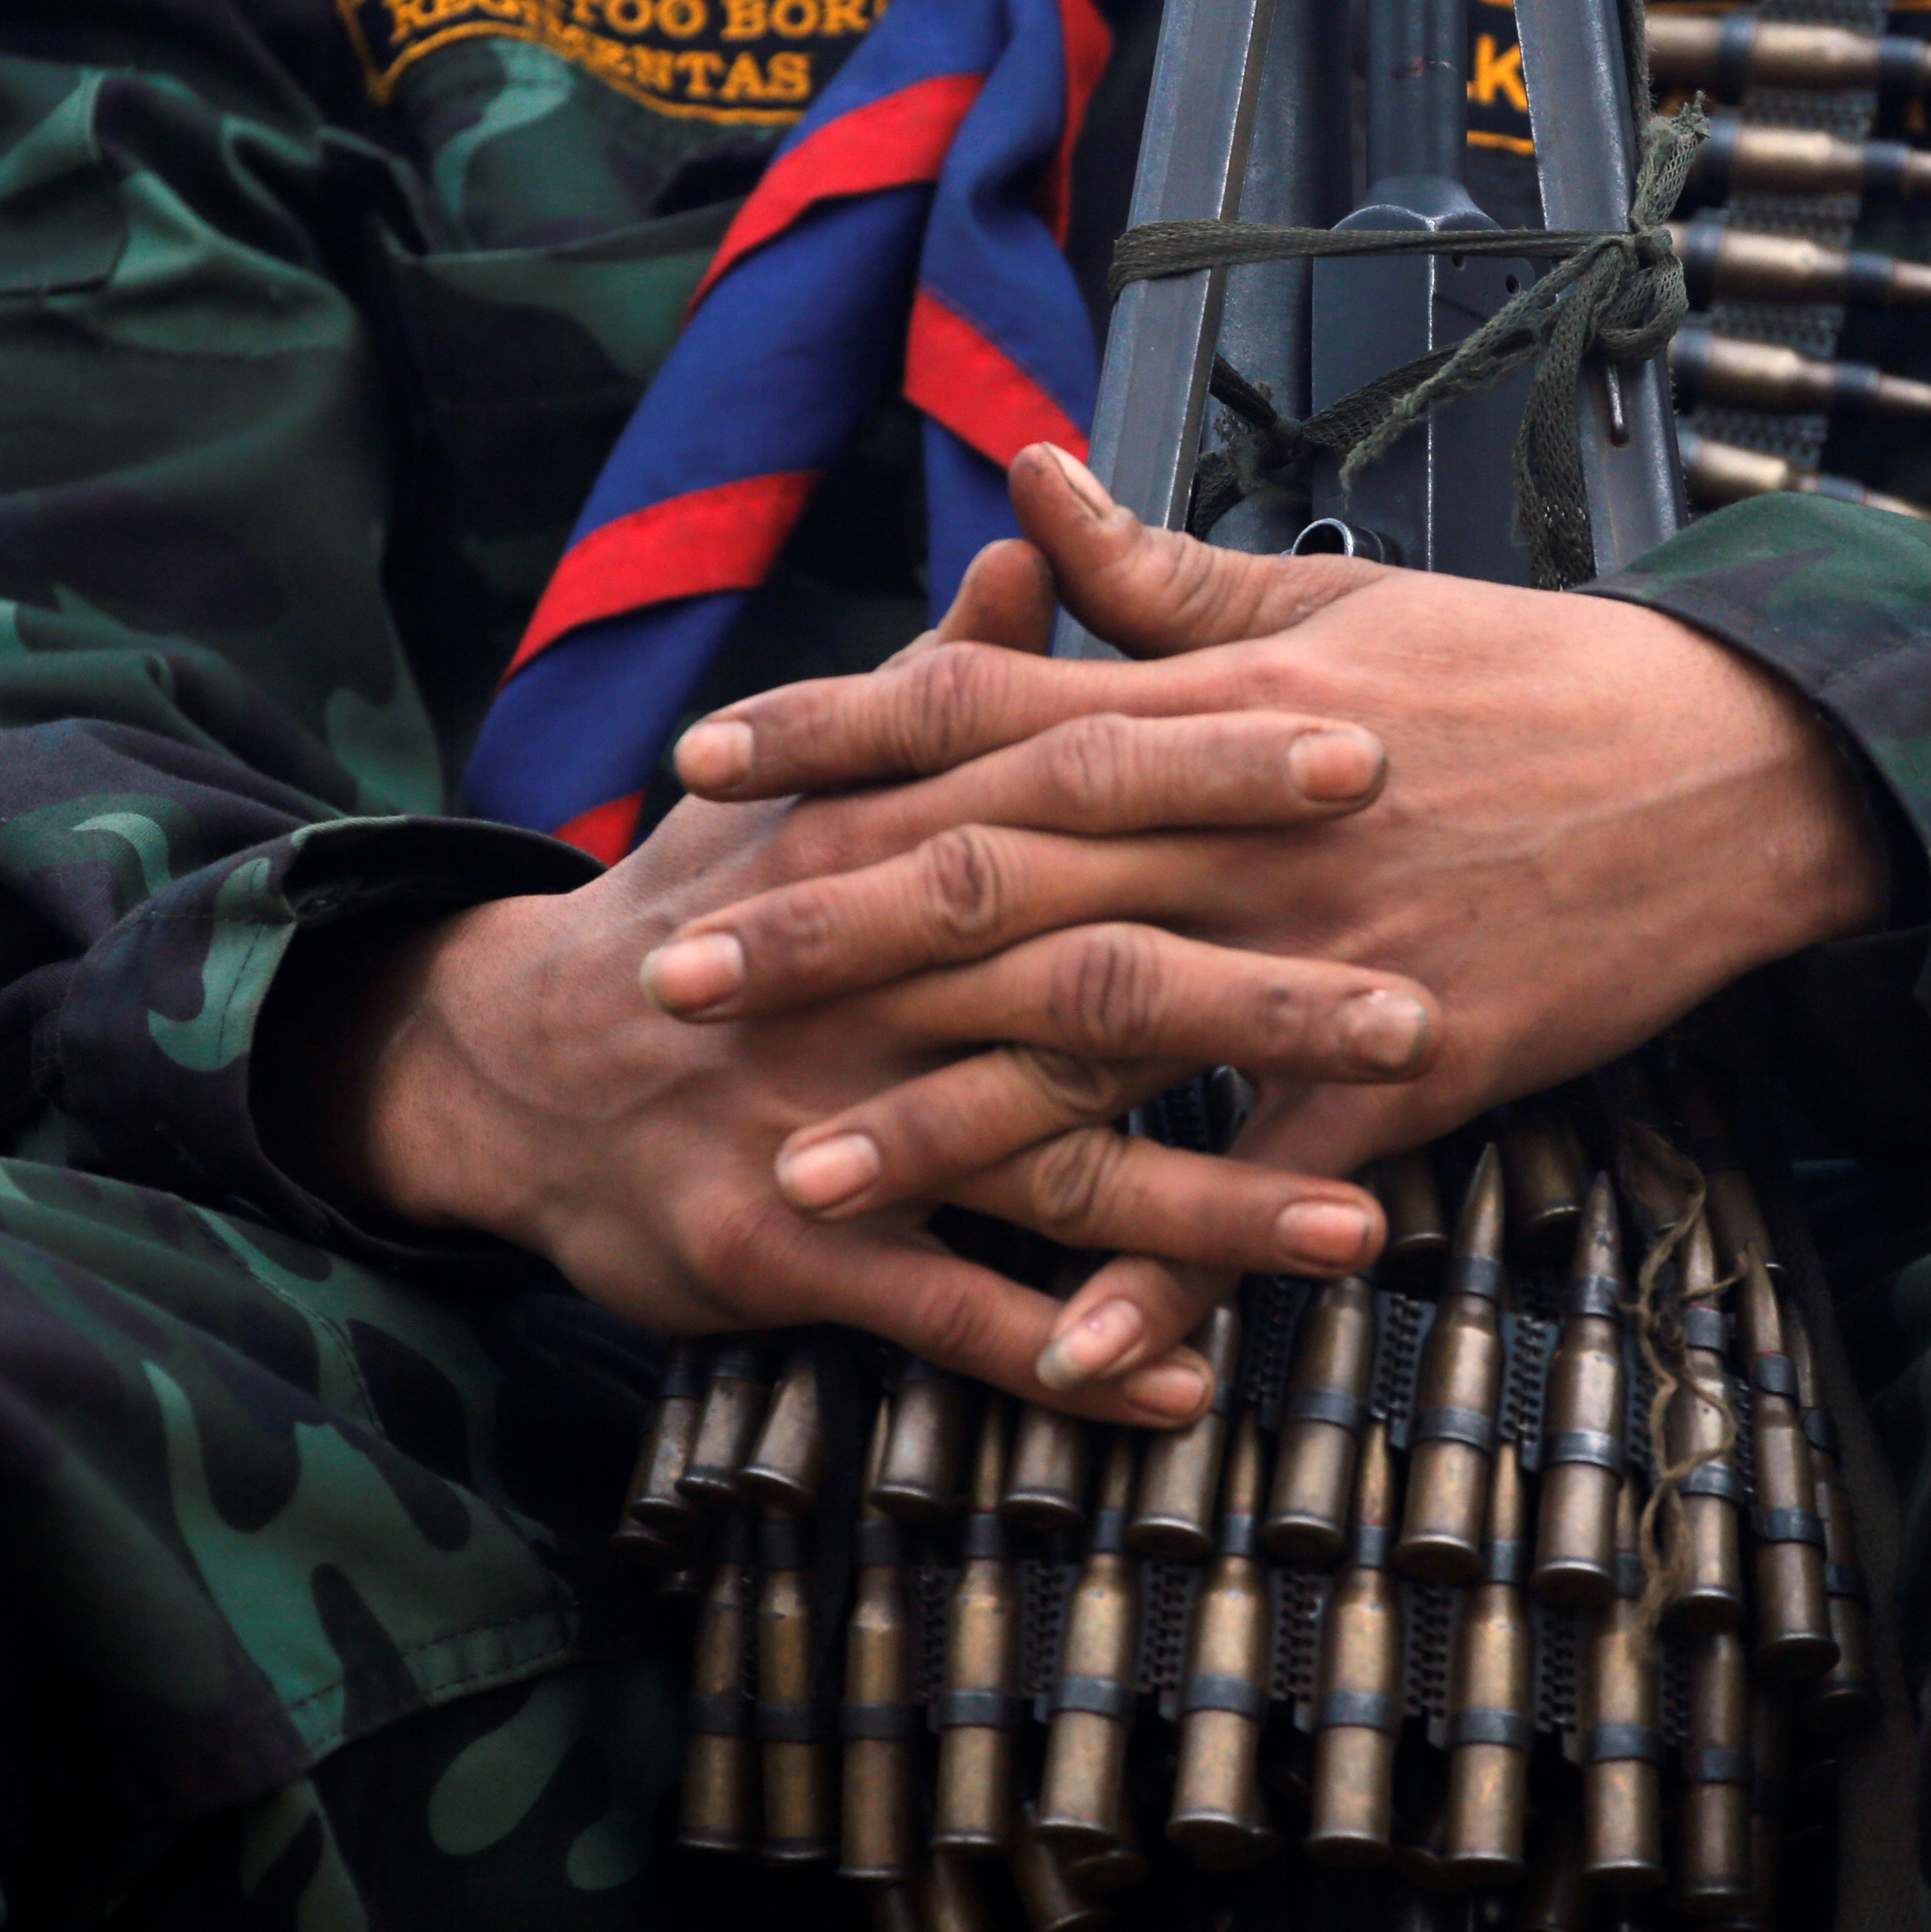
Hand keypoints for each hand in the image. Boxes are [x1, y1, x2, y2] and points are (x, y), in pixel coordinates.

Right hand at [272, 727, 1446, 1424]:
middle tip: (1422, 1011)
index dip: (1221, 773)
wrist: (508, 1066)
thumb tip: (1036, 543)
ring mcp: (832, 1122)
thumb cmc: (697, 910)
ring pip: (1047, 1169)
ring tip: (1361, 1233)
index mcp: (886, 842)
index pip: (1077, 791)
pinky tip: (1185, 1387)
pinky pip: (950, 1315)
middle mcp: (869, 977)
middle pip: (1089, 980)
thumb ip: (943, 677)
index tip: (1372, 754)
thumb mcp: (802, 781)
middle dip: (1259, 1001)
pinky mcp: (792, 1251)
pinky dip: (1067, 1355)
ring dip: (1206, 1210)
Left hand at [651, 441, 1892, 1383]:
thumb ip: (1161, 571)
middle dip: (826, 932)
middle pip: (995, 878)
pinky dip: (1171, 1267)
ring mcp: (1320, 954)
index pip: (984, 703)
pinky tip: (1070, 1345)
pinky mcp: (1407, 1071)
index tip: (703, 759)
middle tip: (676, 983)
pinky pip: (1264, 1186)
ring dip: (941, 1123)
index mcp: (1215, 701)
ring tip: (795, 1183)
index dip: (837, 731)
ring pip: (1098, 1042)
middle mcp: (1242, 823)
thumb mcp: (1337, 603)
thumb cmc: (1528, 673)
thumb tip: (1027, 483)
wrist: (1731, 766)